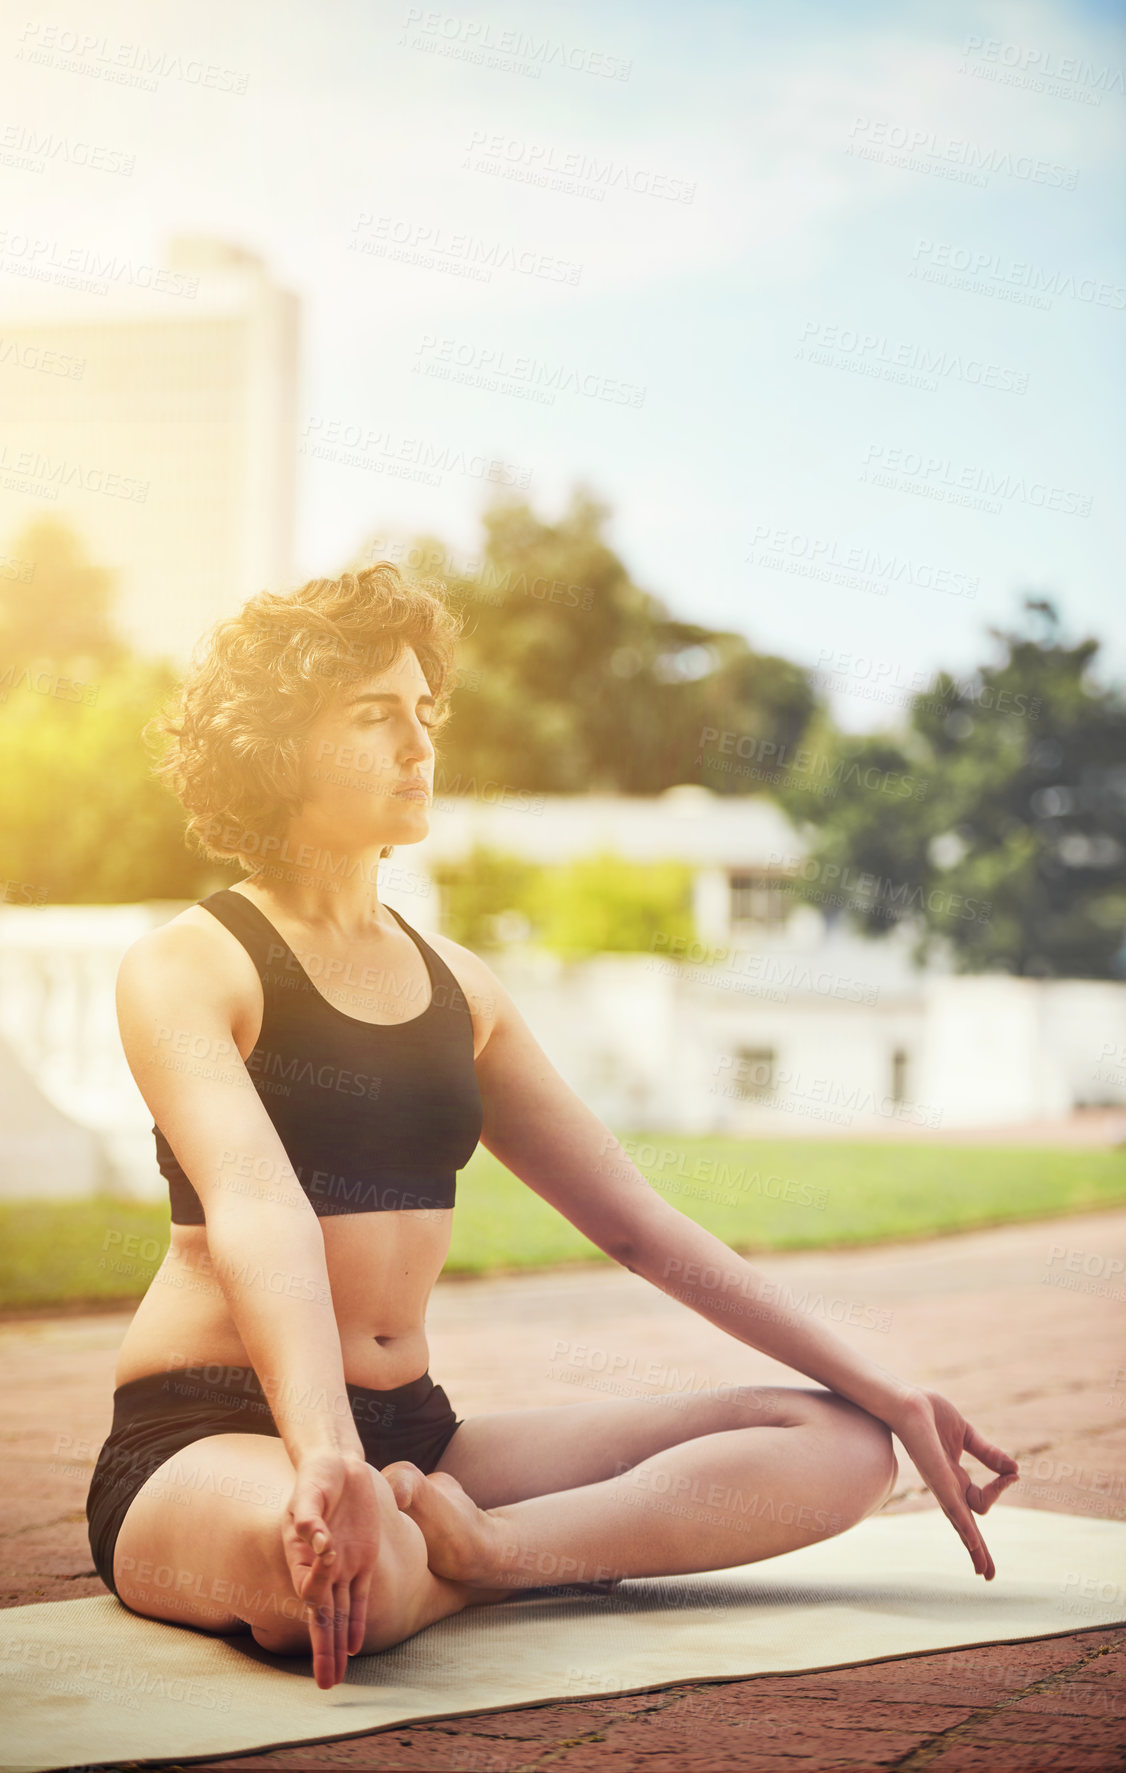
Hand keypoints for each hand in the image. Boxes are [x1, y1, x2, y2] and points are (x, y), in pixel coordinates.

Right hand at [283, 1448, 378, 1687]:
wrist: (338, 1466)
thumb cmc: (316, 1477)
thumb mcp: (309, 1490)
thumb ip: (309, 1515)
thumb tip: (317, 1539)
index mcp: (301, 1554)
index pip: (310, 1586)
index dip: (319, 1582)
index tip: (328, 1553)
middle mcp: (320, 1568)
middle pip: (322, 1617)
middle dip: (325, 1650)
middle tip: (324, 1685)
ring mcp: (343, 1567)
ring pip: (340, 1616)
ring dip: (338, 1648)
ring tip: (334, 1680)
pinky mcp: (363, 1561)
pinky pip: (360, 1598)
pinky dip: (357, 1623)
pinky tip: (355, 1648)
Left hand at [890, 1389, 1018, 1580]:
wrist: (907, 1400)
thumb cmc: (929, 1413)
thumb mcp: (966, 1434)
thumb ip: (988, 1452)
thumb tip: (1014, 1470)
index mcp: (953, 1479)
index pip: (983, 1500)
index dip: (1002, 1487)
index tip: (1012, 1472)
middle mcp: (946, 1488)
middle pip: (966, 1527)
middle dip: (978, 1551)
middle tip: (988, 1575)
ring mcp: (940, 1485)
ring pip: (961, 1524)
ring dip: (974, 1547)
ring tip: (983, 1571)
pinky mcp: (936, 1478)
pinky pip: (952, 1505)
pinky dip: (964, 1524)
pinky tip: (972, 1543)